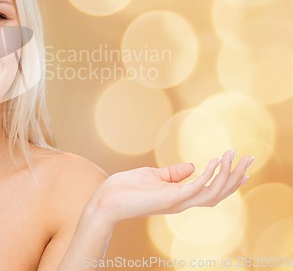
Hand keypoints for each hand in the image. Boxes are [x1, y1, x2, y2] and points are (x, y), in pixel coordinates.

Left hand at [91, 150, 252, 227]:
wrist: (107, 198)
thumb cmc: (127, 188)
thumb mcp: (154, 176)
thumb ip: (173, 173)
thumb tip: (191, 166)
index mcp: (180, 197)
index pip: (212, 191)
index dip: (229, 181)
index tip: (242, 166)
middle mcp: (182, 202)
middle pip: (218, 193)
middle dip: (235, 177)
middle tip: (250, 159)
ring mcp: (177, 202)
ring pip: (212, 192)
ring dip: (226, 174)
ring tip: (234, 156)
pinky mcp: (169, 198)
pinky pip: (195, 187)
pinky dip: (208, 174)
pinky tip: (215, 160)